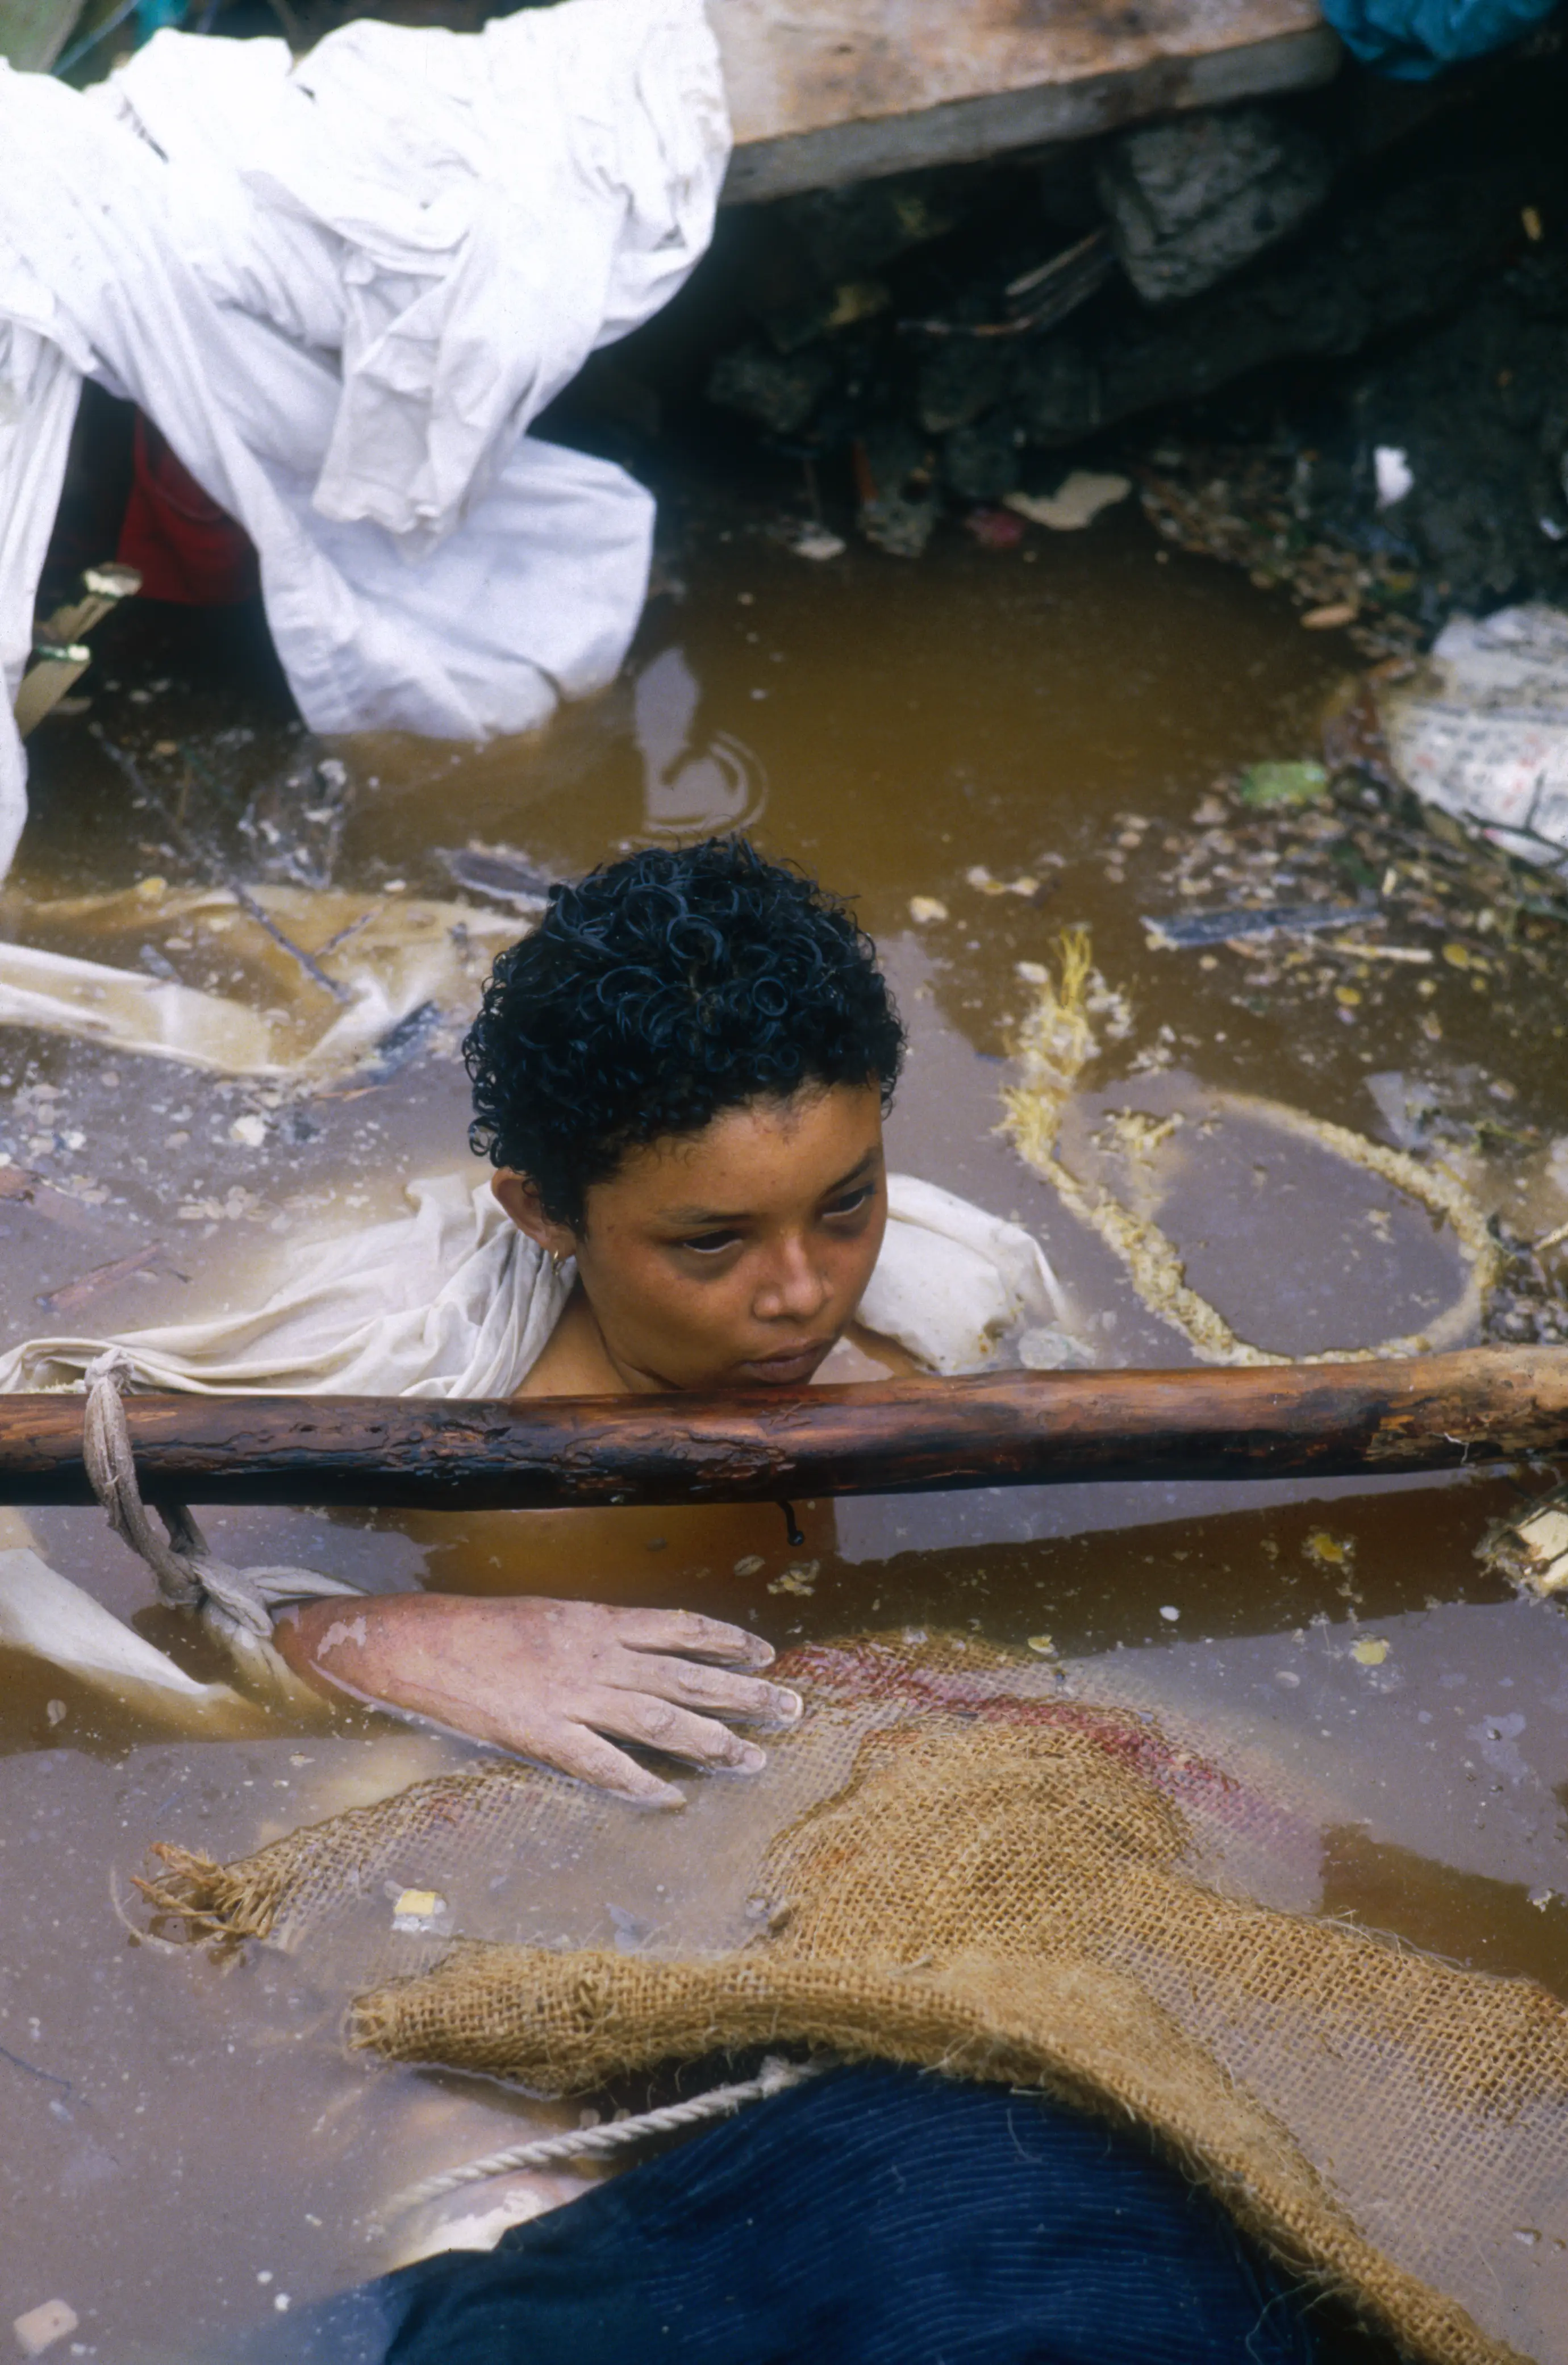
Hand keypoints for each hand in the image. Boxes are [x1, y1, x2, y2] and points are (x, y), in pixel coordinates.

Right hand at [273, 1593, 800, 1804]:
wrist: (414, 1642)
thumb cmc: (476, 1628)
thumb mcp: (545, 1617)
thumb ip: (591, 1636)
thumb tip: (632, 1649)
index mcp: (596, 1621)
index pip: (679, 1627)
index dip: (726, 1641)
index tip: (765, 1655)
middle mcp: (595, 1655)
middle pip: (685, 1675)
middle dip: (743, 1693)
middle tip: (793, 1709)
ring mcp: (570, 1696)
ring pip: (658, 1719)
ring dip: (712, 1740)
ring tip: (755, 1757)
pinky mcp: (541, 1733)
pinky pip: (599, 1763)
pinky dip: (638, 1782)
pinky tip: (671, 1798)